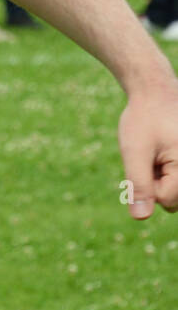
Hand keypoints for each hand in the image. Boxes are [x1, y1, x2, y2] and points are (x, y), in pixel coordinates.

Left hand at [118, 79, 177, 217]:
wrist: (155, 92)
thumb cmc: (144, 119)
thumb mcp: (135, 151)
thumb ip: (139, 184)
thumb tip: (140, 218)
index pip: (167, 201)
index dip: (148, 184)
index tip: (147, 158)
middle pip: (173, 201)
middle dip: (156, 181)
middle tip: (152, 154)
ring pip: (174, 192)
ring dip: (160, 177)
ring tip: (157, 152)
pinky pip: (175, 180)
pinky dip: (166, 171)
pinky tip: (162, 153)